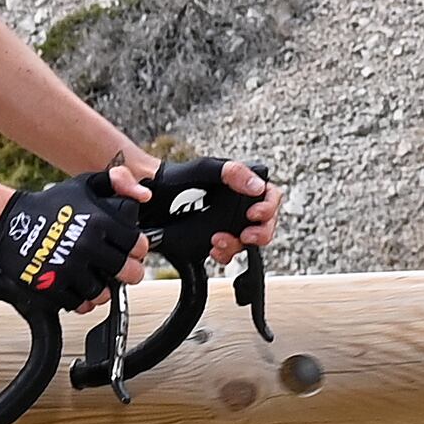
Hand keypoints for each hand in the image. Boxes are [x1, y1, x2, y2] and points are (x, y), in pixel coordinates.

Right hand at [0, 171, 143, 309]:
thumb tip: (144, 196)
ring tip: (97, 279)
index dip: (138, 250)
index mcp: (100, 222)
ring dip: (104, 289)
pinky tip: (78, 287)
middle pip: (128, 273)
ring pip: (104, 293)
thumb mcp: (85, 184)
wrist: (8, 222)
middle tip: (122, 271)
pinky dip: (82, 300)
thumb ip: (118, 182)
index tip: (131, 251)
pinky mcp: (53, 286)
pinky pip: (79, 304)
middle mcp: (87, 246)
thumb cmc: (48, 204)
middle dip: (129, 273)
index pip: (138, 245)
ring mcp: (70, 268)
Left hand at [140, 154, 278, 267]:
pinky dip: (224, 254)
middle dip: (259, 233)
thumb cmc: (179, 178)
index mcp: (243, 185)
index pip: (271, 196)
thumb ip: (233, 172)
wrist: (153, 198)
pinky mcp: (216, 239)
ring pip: (248, 242)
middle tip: (244, 235)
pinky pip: (230, 252)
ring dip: (237, 245)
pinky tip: (212, 248)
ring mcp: (229, 224)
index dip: (268, 208)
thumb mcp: (206, 169)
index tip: (253, 214)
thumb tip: (257, 187)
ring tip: (218, 241)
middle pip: (266, 224)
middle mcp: (239, 205)